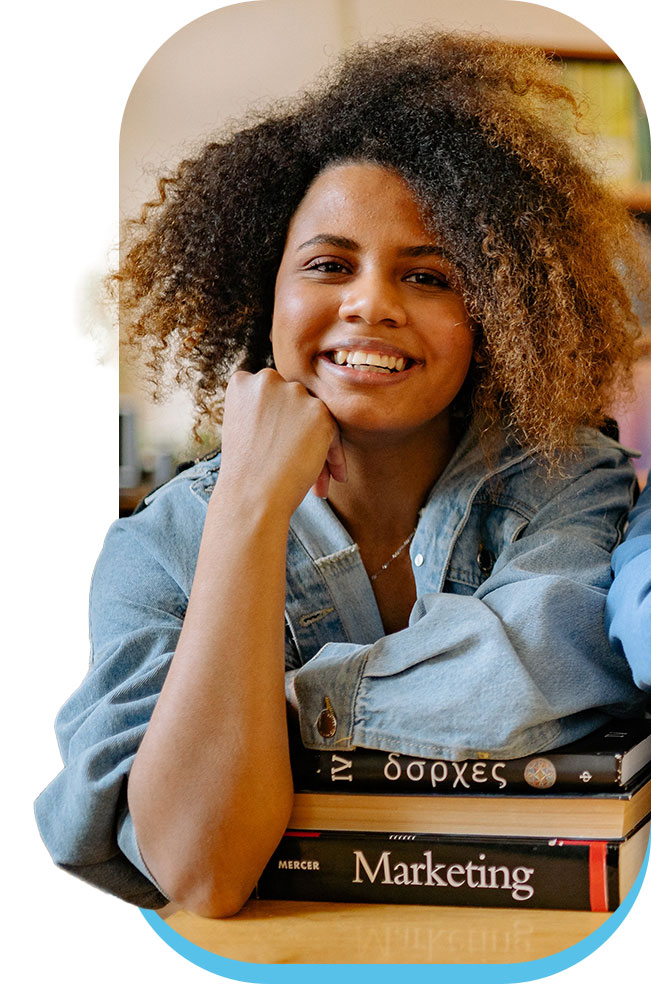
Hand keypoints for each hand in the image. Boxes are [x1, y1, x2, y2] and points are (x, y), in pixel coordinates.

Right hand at [218, 369, 346, 513]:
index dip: (280, 420)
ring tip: (322, 479)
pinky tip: (333, 477)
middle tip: (300, 460)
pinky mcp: (318, 410)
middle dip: (300, 431)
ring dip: (319, 443)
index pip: (270, 394)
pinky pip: (333, 431)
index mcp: (241, 383)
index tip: (280, 444)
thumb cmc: (245, 473)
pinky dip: (334, 455)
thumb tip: (291, 415)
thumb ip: (262, 413)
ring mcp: (293, 393)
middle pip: (295, 401)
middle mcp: (267, 380)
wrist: (251, 495)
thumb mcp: (242, 431)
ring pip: (315, 415)